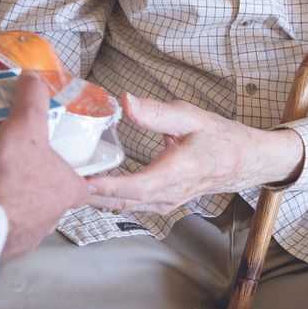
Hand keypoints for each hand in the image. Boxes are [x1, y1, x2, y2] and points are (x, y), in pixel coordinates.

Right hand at [0, 71, 90, 261]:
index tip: (67, 167)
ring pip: (31, 214)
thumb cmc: (12, 174)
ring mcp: (32, 235)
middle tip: (22, 166)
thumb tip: (33, 76)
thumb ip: (32, 98)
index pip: (85, 184)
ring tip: (0, 180)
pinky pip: (8, 228)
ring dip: (18, 201)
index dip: (77, 173)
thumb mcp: (25, 124)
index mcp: (70, 190)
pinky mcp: (8, 245)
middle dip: (40, 183)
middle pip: (54, 197)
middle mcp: (55, 216)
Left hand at [85, 93, 303, 214]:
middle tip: (59, 184)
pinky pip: (133, 204)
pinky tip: (93, 189)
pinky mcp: (164, 201)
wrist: (248, 160)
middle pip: (123, 202)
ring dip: (98, 199)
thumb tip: (126, 102)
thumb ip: (156, 112)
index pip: (136, 187)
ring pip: (126, 206)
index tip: (81, 182)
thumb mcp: (191, 117)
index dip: (107, 187)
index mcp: (177, 171)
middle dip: (91, 195)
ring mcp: (167, 201)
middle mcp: (170, 193)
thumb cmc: (222, 138)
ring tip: (67, 187)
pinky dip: (111, 199)